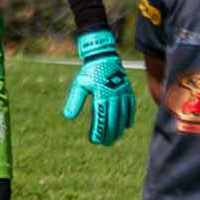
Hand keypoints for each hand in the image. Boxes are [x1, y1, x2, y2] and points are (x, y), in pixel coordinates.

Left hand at [62, 29, 134, 145]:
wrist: (104, 56)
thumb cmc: (89, 71)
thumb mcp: (79, 84)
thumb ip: (74, 100)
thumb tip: (68, 116)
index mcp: (101, 95)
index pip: (100, 118)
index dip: (98, 130)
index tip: (94, 140)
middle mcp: (114, 96)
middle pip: (113, 120)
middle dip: (109, 133)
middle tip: (105, 143)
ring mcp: (123, 93)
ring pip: (123, 116)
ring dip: (119, 129)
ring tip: (115, 138)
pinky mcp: (128, 91)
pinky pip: (131, 107)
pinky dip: (129, 117)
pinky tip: (126, 126)